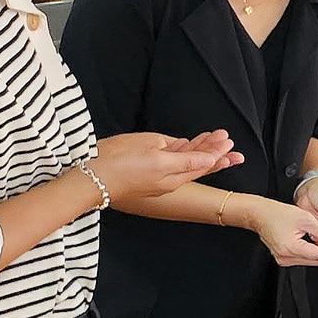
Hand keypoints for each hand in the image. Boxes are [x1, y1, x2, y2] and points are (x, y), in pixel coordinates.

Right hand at [92, 130, 243, 201]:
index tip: (229, 142)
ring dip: (199, 149)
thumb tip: (203, 157)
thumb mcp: (156, 156)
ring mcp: (155, 176)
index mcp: (174, 175)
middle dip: (213, 150)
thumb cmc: (121, 164)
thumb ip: (184, 158)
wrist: (89, 179)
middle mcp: (168, 178)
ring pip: (183, 161)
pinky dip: (181, 152)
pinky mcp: (143, 172)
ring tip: (214, 138)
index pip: (203, 163)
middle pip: (196, 163)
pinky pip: (168, 161)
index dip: (217, 152)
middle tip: (229, 140)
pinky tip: (186, 144)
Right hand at [246, 197, 317, 268]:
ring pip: (312, 261)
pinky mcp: (284, 258)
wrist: (260, 215)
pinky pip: (305, 259)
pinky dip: (315, 253)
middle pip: (317, 261)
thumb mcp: (306, 219)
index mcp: (291, 248)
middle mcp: (286, 258)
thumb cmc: (277, 214)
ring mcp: (284, 260)